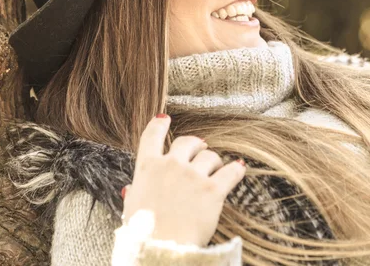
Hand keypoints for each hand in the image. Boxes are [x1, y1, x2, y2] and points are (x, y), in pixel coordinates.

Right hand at [121, 114, 245, 246]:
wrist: (161, 249)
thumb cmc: (143, 233)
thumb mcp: (131, 208)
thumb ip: (135, 192)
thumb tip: (130, 189)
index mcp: (148, 168)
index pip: (152, 136)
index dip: (159, 125)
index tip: (164, 118)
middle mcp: (171, 166)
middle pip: (188, 142)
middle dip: (196, 146)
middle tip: (201, 151)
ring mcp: (193, 176)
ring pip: (210, 156)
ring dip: (214, 163)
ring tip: (214, 173)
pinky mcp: (213, 190)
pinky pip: (231, 172)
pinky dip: (236, 170)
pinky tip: (239, 169)